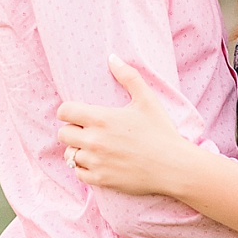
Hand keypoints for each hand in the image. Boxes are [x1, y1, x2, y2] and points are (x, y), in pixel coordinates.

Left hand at [55, 56, 193, 195]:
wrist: (175, 167)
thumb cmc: (162, 132)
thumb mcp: (147, 100)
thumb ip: (128, 76)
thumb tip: (112, 57)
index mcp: (101, 119)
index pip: (64, 112)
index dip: (68, 112)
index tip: (77, 114)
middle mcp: (94, 140)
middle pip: (63, 134)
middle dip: (72, 130)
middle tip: (87, 131)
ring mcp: (96, 161)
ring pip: (69, 154)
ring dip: (77, 150)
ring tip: (92, 148)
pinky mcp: (101, 180)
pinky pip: (78, 173)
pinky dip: (84, 169)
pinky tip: (96, 163)